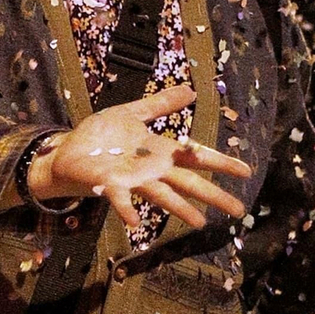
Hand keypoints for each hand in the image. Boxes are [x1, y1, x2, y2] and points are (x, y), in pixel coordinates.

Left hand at [27, 84, 254, 233]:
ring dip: (180, 209)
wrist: (67, 150)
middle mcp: (151, 170)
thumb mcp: (132, 113)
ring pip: (161, 195)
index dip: (221, 163)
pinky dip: (126, 209)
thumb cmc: (100, 136)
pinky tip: (134, 222)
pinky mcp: (108, 184)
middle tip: (238, 211)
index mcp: (159, 151)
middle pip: (188, 182)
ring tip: (200, 223)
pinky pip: (119, 198)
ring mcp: (131, 180)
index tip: (247, 172)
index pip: (196, 157)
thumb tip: (191, 89)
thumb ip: (160, 104)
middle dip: (213, 195)